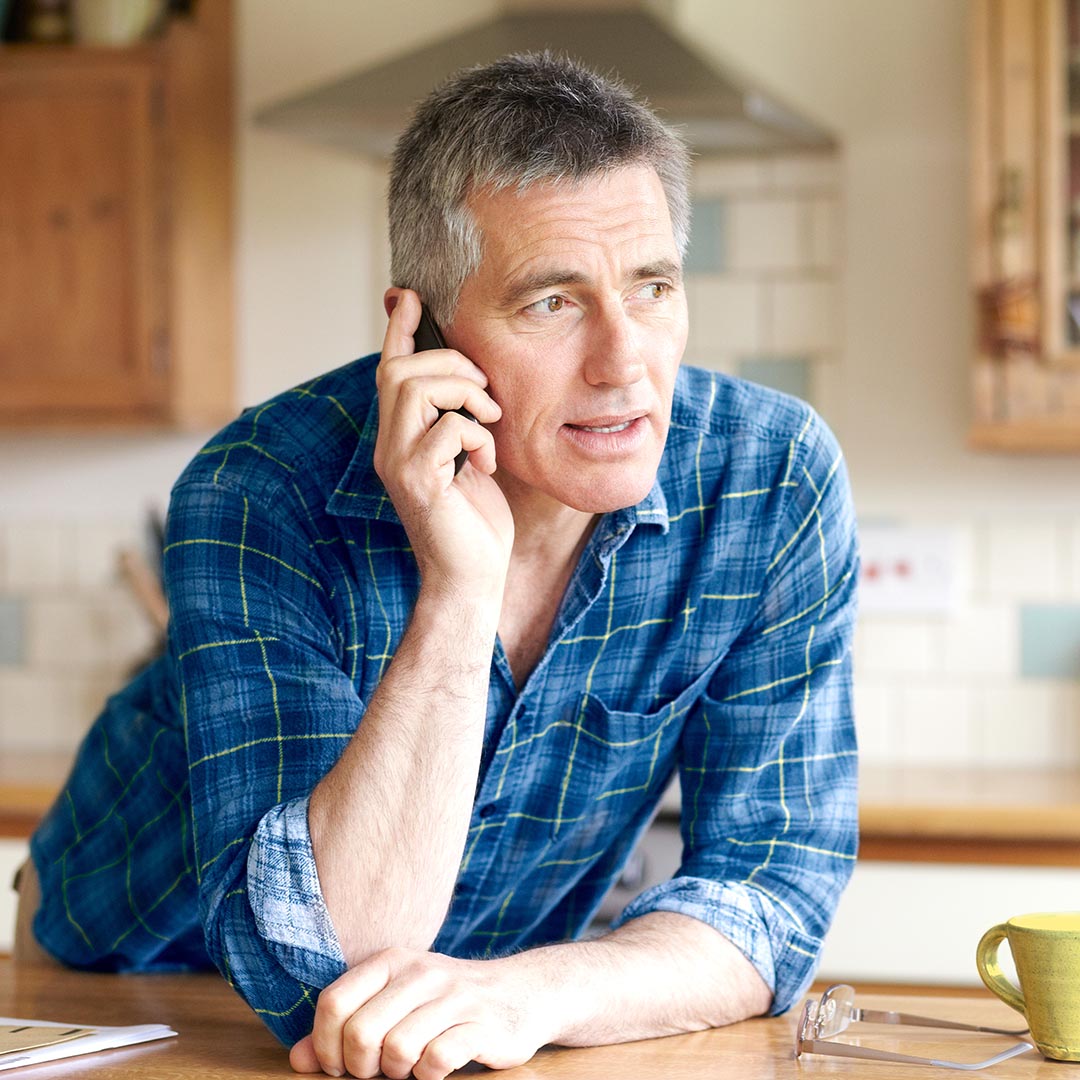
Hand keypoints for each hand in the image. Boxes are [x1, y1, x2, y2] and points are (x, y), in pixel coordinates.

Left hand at [289, 948, 549, 1079]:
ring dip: (397, 1074)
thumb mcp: (394, 1002)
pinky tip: (436, 1069)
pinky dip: (429, 1076)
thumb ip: (346, 1027)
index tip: (339, 1066)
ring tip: (409, 1068)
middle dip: (360, 1068)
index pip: (333, 1002)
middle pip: (360, 1032)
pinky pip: (436, 1061)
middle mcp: (420, 972)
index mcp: (391, 961)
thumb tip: (297, 1060)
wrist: (520, 993)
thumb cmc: (444, 1003)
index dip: (325, 1045)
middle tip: (377, 1071)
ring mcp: (453, 997)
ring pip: (397, 1049)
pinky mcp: (481, 1025)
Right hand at [375, 289, 512, 594]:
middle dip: (451, 365)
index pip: (390, 370)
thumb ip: (460, 421)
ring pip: (413, 388)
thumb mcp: (468, 458)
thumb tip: (469, 380)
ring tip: (488, 422)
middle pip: (399, 370)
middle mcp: (389, 446)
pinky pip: (446, 429)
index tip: (408, 295)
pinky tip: (487, 462)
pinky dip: (477, 436)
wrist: (472, 578)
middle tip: (484, 394)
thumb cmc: (475, 520)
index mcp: (400, 437)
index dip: (399, 330)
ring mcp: (398, 464)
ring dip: (464, 394)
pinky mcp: (418, 484)